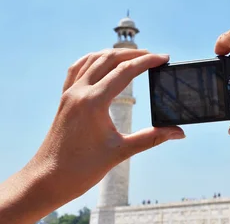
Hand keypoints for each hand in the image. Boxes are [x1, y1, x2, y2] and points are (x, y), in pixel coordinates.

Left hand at [26, 49, 184, 209]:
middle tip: (154, 56)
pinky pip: (77, 69)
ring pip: (92, 60)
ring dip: (114, 54)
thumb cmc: (81, 169)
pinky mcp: (64, 99)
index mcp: (94, 102)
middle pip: (109, 59)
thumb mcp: (121, 152)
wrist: (46, 181)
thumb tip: (179, 133)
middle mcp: (79, 92)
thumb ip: (152, 138)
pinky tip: (102, 62)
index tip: (164, 58)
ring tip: (133, 56)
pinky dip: (93, 60)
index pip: (125, 71)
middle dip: (133, 54)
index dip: (147, 62)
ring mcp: (69, 94)